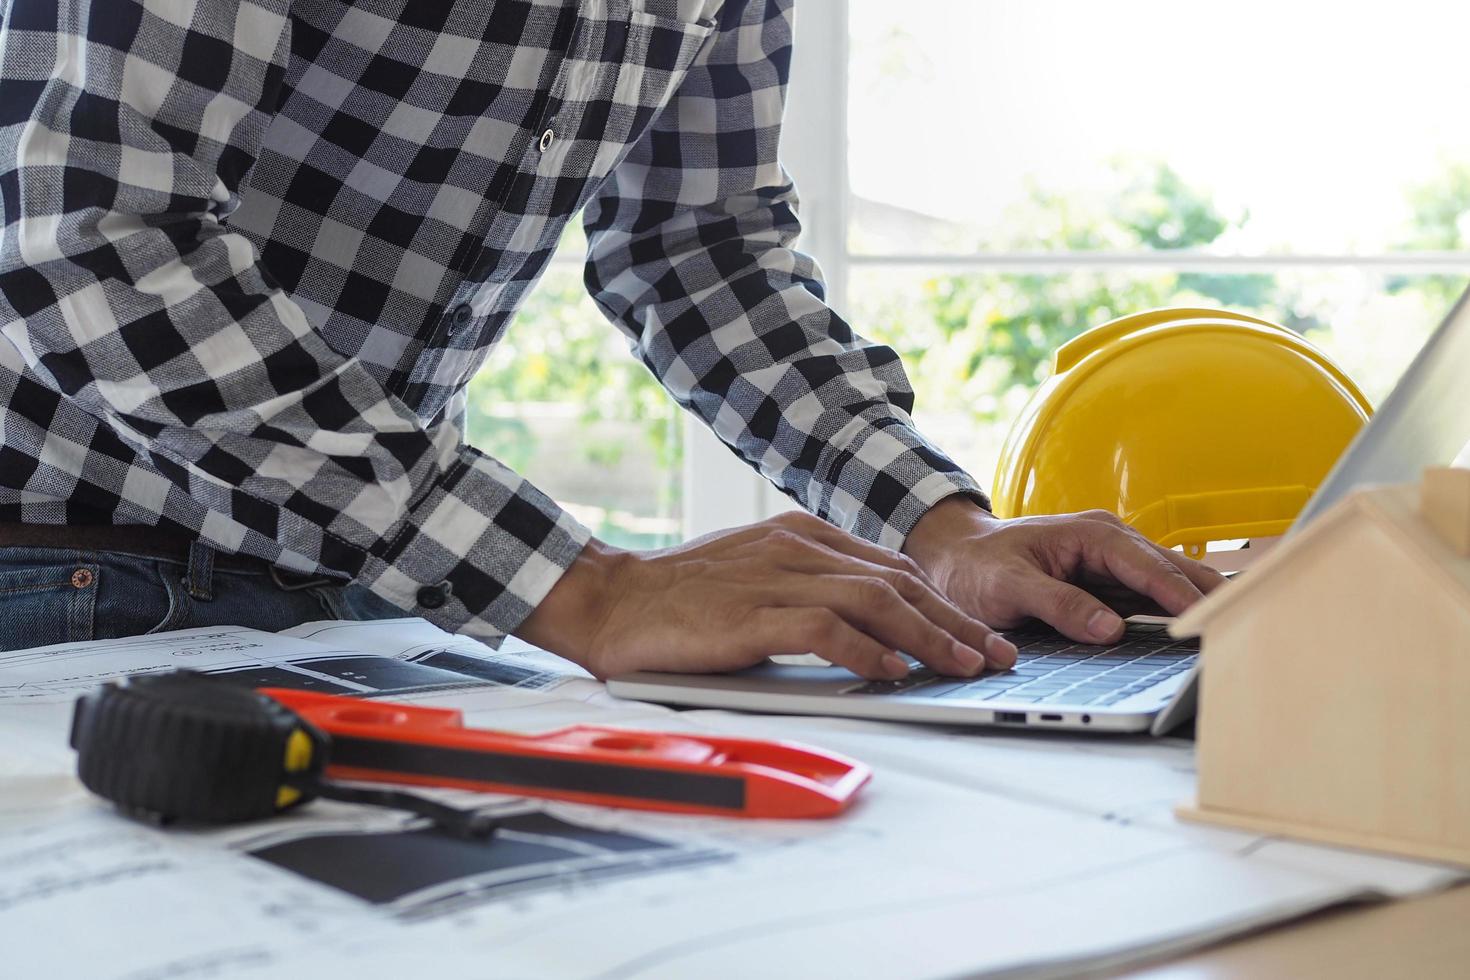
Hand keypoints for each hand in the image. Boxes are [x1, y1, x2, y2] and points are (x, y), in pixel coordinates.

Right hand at [516, 511, 1017, 680]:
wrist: (610, 601)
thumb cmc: (678, 597)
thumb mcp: (753, 576)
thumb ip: (806, 586)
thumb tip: (866, 627)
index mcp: (799, 534)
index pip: (889, 565)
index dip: (939, 600)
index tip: (973, 632)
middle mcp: (797, 547)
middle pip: (896, 580)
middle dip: (953, 619)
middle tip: (994, 653)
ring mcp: (776, 576)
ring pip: (874, 601)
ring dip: (927, 636)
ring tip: (964, 665)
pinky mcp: (754, 612)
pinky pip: (826, 628)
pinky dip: (866, 649)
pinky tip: (893, 671)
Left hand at [902, 497, 1227, 643]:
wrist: (955, 557)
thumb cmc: (978, 566)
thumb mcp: (1010, 586)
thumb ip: (1059, 604)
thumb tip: (1109, 628)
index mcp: (1093, 535)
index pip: (1150, 568)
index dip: (1182, 597)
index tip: (1211, 621)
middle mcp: (1112, 543)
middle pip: (1174, 571)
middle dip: (1209, 597)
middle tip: (1250, 625)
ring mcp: (1114, 563)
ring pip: (1170, 584)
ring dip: (1201, 605)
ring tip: (1241, 632)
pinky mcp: (1110, 584)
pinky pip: (1152, 599)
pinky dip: (1177, 613)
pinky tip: (1202, 633)